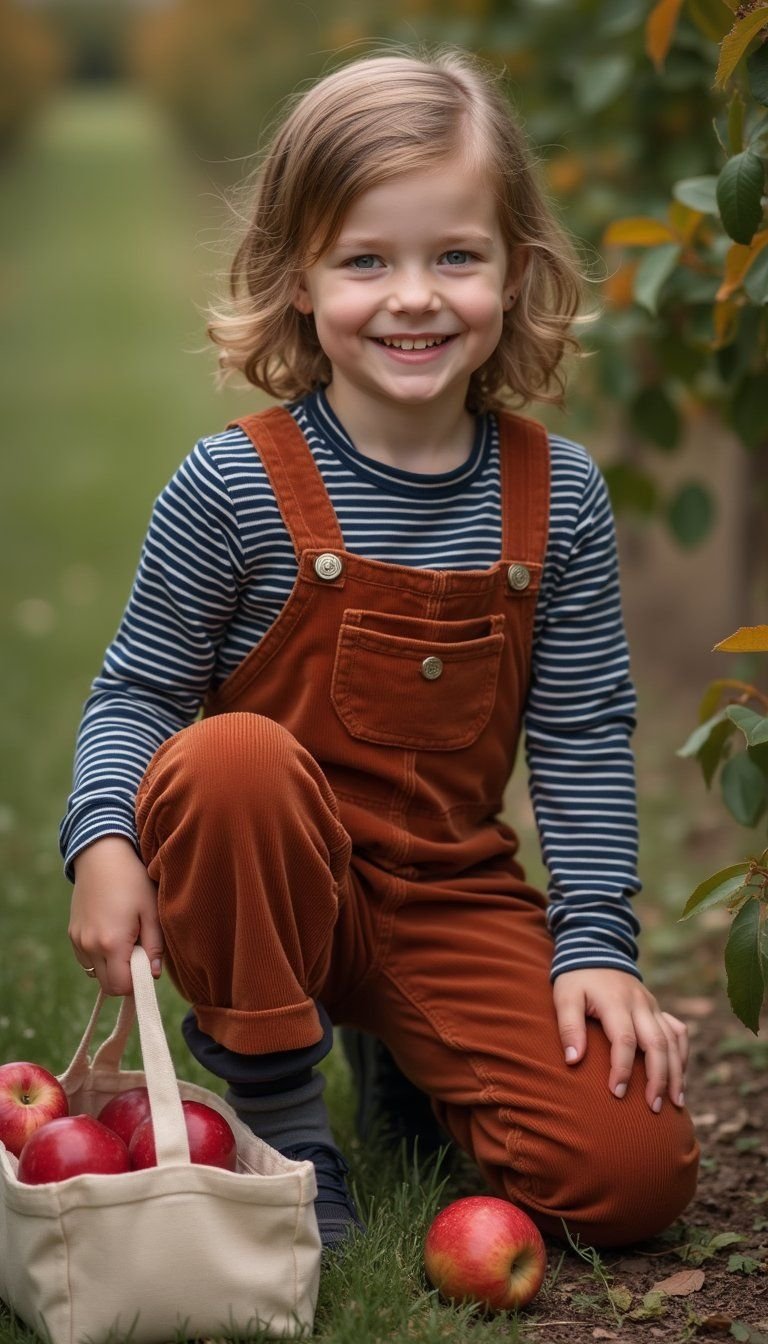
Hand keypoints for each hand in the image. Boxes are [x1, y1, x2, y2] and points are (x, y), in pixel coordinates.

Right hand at [69, 836, 163, 995]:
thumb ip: (154, 947)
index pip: (122, 987)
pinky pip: (86, 960)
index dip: (138, 983)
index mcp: (111, 943)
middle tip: (140, 954)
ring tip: (126, 940)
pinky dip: (100, 957)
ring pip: (96, 974)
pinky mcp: (72, 934)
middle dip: (126, 978)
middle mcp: (90, 946)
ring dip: (112, 968)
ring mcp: (78, 941)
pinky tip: (111, 934)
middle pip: (108, 985)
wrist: (102, 856)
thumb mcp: (151, 912)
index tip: (148, 966)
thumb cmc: (133, 881)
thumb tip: (153, 974)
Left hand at [552, 968, 687, 1112]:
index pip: (625, 1040)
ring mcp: (653, 1006)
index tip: (616, 1093)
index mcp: (616, 1002)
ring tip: (676, 1103)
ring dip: (676, 1073)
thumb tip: (573, 1061)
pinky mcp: (658, 1009)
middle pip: (657, 1044)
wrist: (595, 950)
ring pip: (672, 1041)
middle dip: (658, 1078)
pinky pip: (678, 1032)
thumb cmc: (576, 979)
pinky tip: (681, 1078)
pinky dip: (682, 1055)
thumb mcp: (564, 997)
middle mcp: (640, 1005)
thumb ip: (568, 1027)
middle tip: (654, 1108)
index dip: (622, 1068)